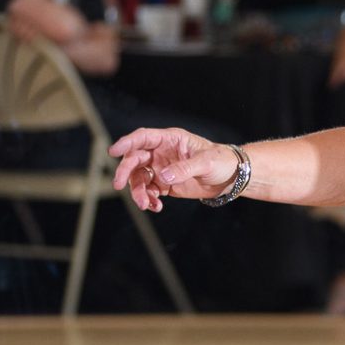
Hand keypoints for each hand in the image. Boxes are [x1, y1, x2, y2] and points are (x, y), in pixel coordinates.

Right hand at [109, 127, 237, 211]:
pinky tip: (156, 207)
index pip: (144, 138)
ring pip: (139, 179)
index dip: (127, 143)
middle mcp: (161, 153)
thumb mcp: (207, 162)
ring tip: (145, 204)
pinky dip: (149, 200)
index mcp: (170, 139)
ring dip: (138, 191)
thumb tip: (163, 176)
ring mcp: (161, 168)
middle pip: (135, 159)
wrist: (231, 177)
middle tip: (119, 185)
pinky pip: (150, 191)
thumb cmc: (222, 161)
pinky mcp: (165, 184)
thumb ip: (185, 168)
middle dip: (126, 172)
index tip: (113, 151)